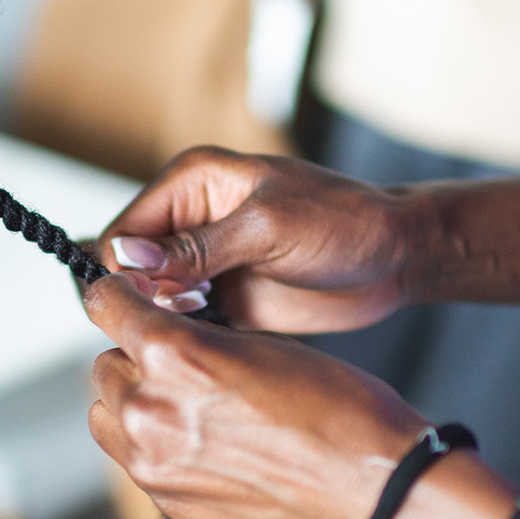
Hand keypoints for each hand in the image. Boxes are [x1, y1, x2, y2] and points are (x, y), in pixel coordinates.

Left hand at [85, 271, 427, 518]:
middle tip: (181, 362)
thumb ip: (196, 336)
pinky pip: (132, 457)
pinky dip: (151, 442)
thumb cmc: (338, 411)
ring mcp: (153, 462)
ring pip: (108, 414)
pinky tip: (201, 439)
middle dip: (135, 357)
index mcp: (174, 355)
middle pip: (105, 364)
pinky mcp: (166, 497)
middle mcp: (150, 410)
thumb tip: (160, 330)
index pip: (106, 304)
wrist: (372, 490)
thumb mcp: (261, 342)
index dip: (120, 296)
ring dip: (134, 402)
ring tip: (186, 403)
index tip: (129, 299)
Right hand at [98, 146, 415, 333]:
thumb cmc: (344, 223)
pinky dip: (191, 335)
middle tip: (195, 307)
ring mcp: (205, 264)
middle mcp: (190, 221)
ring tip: (215, 315)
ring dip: (170, 319)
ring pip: (153, 301)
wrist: (395, 258)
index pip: (124, 231)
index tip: (156, 297)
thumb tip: (128, 256)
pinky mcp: (224, 300)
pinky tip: (220, 336)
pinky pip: (184, 323)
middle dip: (148, 297)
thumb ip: (197, 246)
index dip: (126, 270)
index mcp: (191, 183)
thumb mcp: (269, 228)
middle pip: (130, 270)